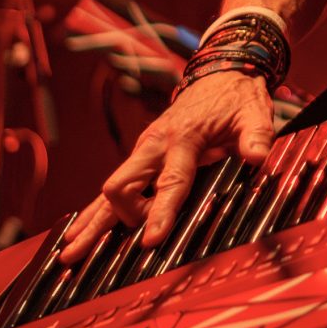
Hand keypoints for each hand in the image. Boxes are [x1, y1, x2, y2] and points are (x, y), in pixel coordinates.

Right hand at [59, 71, 275, 262]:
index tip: (151, 241)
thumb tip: (257, 157)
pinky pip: (114, 188)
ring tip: (68, 255)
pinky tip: (77, 234)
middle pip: (121, 186)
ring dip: (91, 223)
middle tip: (127, 248)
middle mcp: (154, 146)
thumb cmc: (236, 98)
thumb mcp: (253, 113)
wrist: (219, 72)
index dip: (159, 213)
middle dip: (118, 220)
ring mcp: (143, 152)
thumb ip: (255, 136)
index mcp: (183, 139)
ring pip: (109, 192)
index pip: (169, 182)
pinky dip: (94, 211)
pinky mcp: (140, 158)